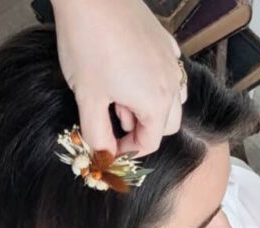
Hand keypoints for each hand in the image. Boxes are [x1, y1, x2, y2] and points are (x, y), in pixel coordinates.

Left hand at [53, 0, 184, 156]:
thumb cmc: (88, 45)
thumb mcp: (87, 98)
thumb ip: (97, 134)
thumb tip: (103, 154)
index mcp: (156, 103)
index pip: (150, 143)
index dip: (127, 151)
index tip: (107, 147)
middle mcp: (172, 83)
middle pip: (167, 125)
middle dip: (142, 131)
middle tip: (113, 123)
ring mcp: (171, 60)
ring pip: (172, 98)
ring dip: (150, 107)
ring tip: (119, 98)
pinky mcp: (164, 40)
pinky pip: (168, 71)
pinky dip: (153, 81)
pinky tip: (129, 73)